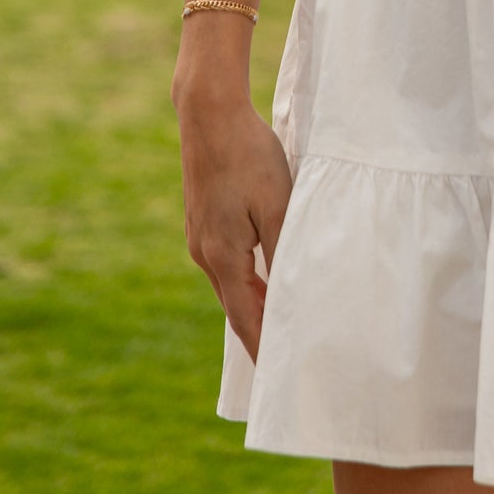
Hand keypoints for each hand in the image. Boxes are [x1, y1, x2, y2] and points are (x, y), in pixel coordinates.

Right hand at [176, 88, 293, 362]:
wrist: (209, 113)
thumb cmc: (249, 155)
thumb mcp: (278, 203)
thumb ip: (285, 249)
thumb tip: (294, 291)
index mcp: (223, 257)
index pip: (247, 320)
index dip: (264, 350)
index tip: (278, 379)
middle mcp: (204, 254)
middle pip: (237, 307)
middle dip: (261, 334)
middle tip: (287, 361)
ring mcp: (199, 237)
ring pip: (230, 285)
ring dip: (255, 305)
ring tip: (283, 325)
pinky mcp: (202, 221)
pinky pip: (226, 264)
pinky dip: (247, 280)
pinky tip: (264, 276)